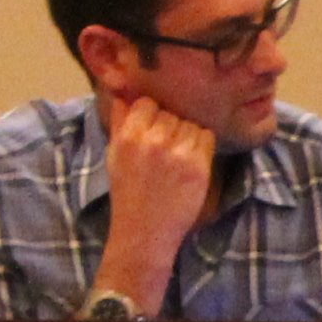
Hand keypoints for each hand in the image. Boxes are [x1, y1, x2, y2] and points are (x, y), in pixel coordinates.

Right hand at [91, 86, 216, 310]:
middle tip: (165, 150)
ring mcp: (177, 153)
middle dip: (170, 128)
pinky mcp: (198, 166)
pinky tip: (189, 163)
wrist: (144, 231)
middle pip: (171, 114)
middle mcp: (152, 141)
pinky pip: (206, 137)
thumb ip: (120, 121)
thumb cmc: (128, 192)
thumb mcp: (115, 155)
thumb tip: (123, 89)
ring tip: (176, 158)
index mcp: (127, 137)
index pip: (148, 103)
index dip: (152, 115)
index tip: (152, 131)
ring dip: (187, 136)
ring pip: (190, 124)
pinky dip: (201, 146)